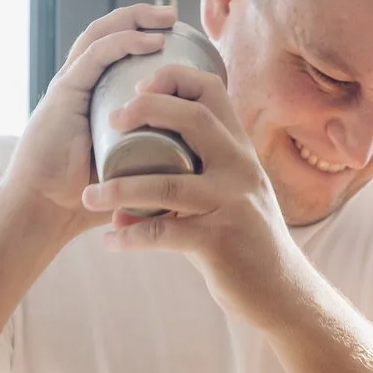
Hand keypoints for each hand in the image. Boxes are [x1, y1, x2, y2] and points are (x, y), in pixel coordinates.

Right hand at [0, 3, 176, 237]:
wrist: (44, 213)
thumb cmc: (86, 198)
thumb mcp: (129, 169)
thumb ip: (152, 161)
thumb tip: (195, 164)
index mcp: (90, 98)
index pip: (113, 54)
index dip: (140, 36)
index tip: (176, 37)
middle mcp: (78, 86)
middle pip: (108, 36)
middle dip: (141, 19)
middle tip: (173, 15)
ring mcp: (69, 88)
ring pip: (101, 37)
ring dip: (135, 21)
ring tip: (167, 18)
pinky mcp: (63, 95)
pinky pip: (94, 58)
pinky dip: (124, 43)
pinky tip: (150, 41)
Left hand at [78, 62, 300, 325]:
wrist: (283, 293)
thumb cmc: (247, 242)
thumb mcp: (234, 195)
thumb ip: (196, 178)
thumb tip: (132, 180)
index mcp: (241, 153)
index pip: (214, 94)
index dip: (176, 79)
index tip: (140, 86)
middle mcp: (241, 171)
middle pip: (194, 120)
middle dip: (147, 110)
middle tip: (111, 121)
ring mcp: (233, 205)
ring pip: (169, 184)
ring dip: (121, 188)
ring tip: (89, 195)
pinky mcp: (220, 242)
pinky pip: (165, 233)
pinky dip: (131, 236)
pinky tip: (110, 240)